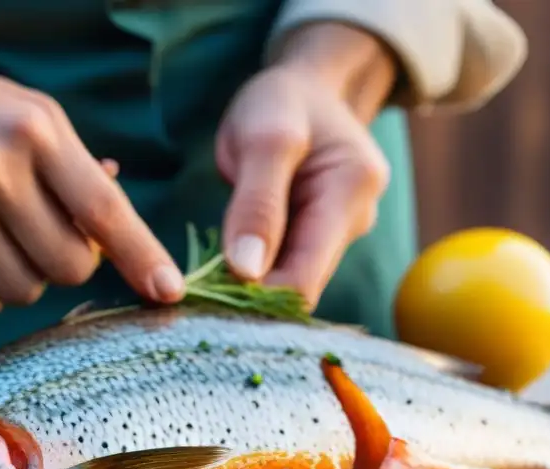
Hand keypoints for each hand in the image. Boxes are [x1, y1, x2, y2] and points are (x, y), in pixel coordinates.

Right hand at [0, 68, 184, 316]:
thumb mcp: (35, 117)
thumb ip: (82, 173)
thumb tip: (126, 240)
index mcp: (34, 132)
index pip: (101, 209)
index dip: (140, 255)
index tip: (168, 292)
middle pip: (66, 267)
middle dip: (70, 264)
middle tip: (49, 237)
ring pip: (23, 292)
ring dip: (27, 279)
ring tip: (6, 240)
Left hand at [215, 64, 391, 307]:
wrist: (304, 89)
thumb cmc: (282, 103)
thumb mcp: (262, 139)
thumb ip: (256, 204)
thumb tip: (247, 272)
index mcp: (351, 193)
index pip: (305, 277)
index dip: (256, 298)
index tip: (204, 297)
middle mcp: (354, 221)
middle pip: (299, 286)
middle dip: (249, 296)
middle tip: (195, 296)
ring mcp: (337, 231)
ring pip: (288, 280)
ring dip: (247, 287)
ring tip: (202, 284)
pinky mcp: (316, 235)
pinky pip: (282, 266)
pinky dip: (250, 272)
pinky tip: (219, 272)